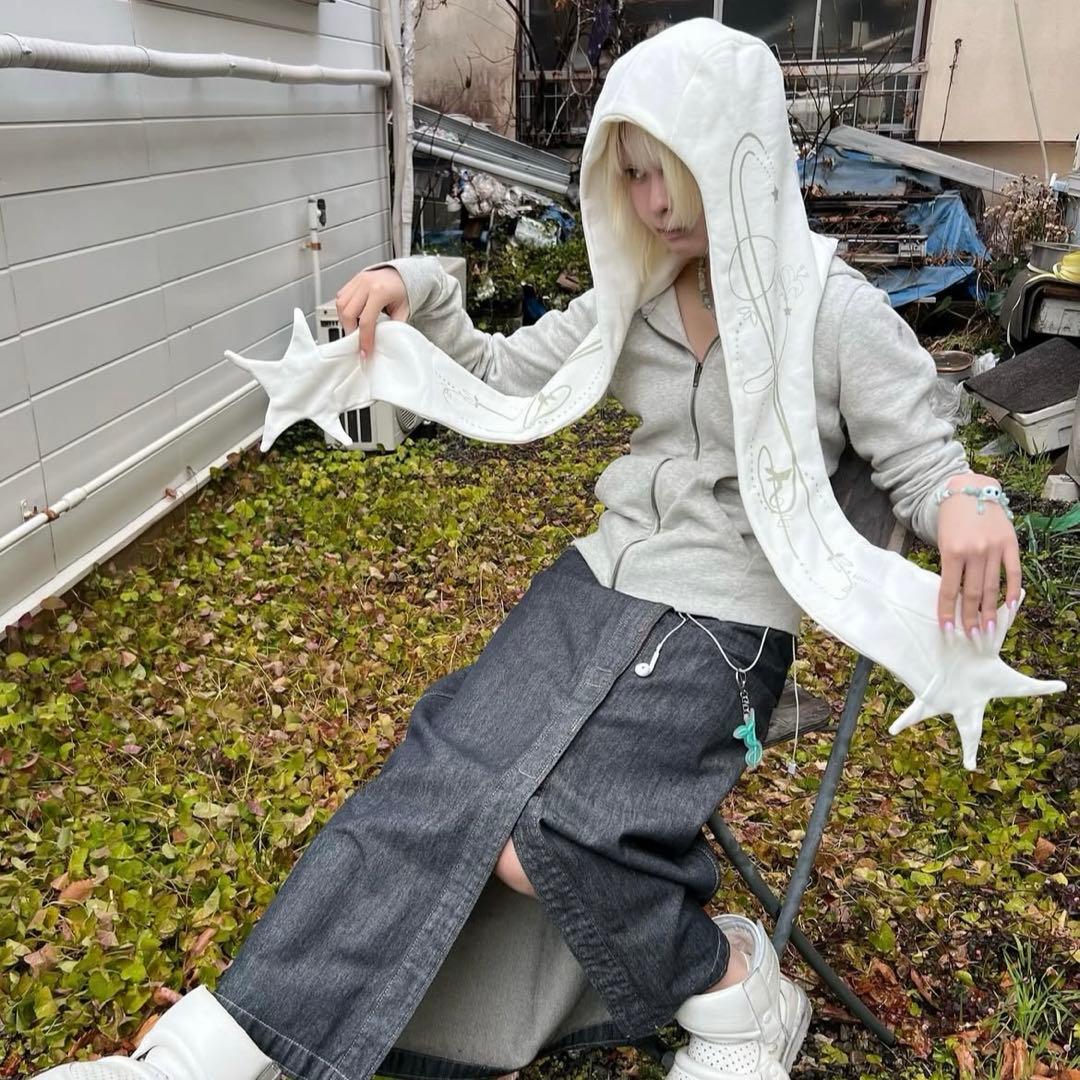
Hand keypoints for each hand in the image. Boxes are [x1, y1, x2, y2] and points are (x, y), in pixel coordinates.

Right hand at [334, 267, 409, 359]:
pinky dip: (343, 311)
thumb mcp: (403, 311)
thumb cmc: (402, 291)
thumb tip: (383, 344)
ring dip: (345, 321)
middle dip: (351, 332)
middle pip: (348, 314)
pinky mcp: (351, 282)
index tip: (365, 352)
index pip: (366, 321)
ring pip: (340, 306)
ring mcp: (357, 281)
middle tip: (358, 342)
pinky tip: (352, 317)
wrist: (400, 275)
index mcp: (380, 291)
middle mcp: (366, 284)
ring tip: (355, 330)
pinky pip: (340, 298)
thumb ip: (393, 327)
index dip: (364, 340)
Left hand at [936, 471, 1021, 640]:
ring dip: (990, 611)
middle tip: (970, 636)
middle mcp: (974, 552)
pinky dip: (1013, 590)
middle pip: (972, 593)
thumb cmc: (950, 519)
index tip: (947, 628)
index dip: (947, 610)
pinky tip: (1011, 606)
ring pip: (992, 587)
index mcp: (952, 552)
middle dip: (971, 617)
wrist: (968, 490)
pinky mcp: (1009, 544)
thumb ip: (949, 566)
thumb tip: (955, 597)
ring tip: (988, 630)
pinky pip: (1013, 572)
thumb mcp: (942, 541)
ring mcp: (994, 548)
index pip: (948, 589)